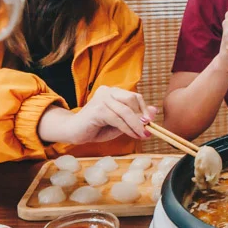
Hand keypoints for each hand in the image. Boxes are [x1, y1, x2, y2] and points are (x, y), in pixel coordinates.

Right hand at [39, 87, 156, 144]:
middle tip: (148, 131)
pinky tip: (133, 135)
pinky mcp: (97, 109)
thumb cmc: (97, 128)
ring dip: (137, 125)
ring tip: (142, 135)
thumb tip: (154, 111)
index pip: (135, 96)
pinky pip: (118, 119)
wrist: (73, 132)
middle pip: (132, 99)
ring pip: (126, 110)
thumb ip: (135, 116)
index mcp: (113, 92)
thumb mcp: (121, 122)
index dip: (145, 109)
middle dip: (142, 116)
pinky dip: (128, 128)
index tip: (151, 122)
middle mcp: (107, 91)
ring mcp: (102, 98)